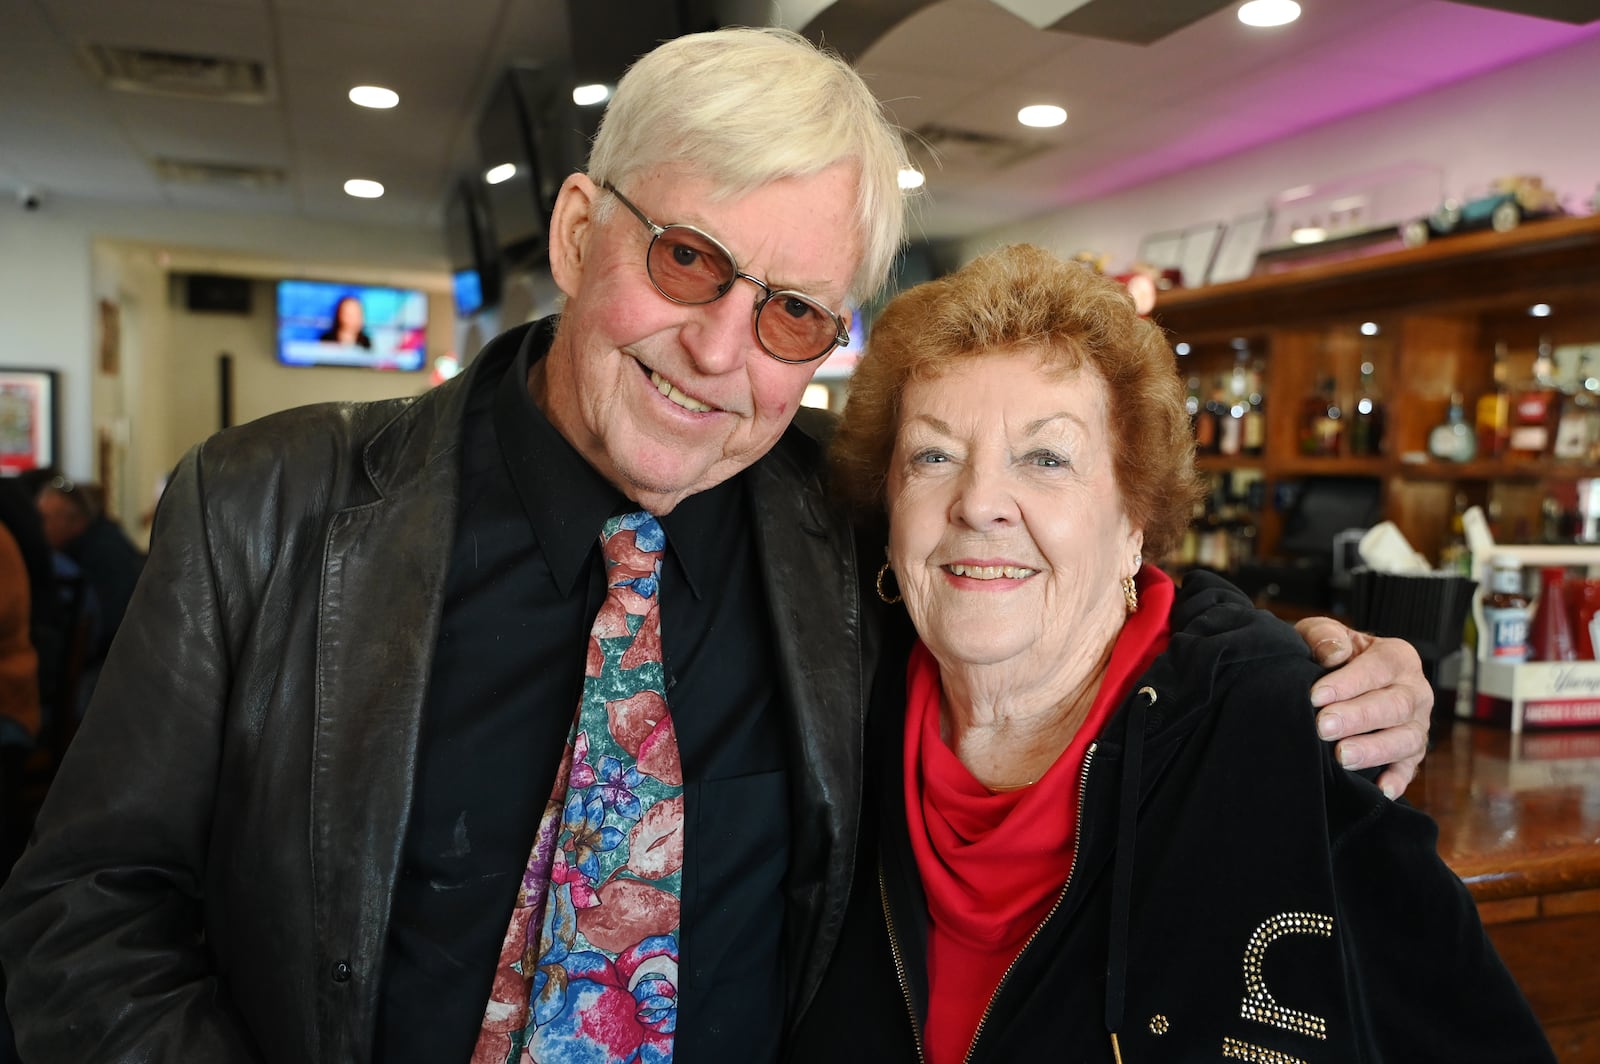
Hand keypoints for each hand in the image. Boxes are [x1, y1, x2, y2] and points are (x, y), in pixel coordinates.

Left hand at [1294, 616, 1432, 799]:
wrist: (1335, 676)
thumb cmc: (1330, 653)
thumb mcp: (1322, 634)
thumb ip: (1325, 636)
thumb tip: (1334, 653)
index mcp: (1397, 657)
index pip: (1378, 668)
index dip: (1348, 683)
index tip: (1316, 696)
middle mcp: (1414, 690)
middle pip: (1395, 705)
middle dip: (1357, 717)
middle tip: (1323, 726)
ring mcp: (1417, 724)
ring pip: (1406, 739)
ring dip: (1375, 749)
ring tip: (1342, 756)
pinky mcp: (1410, 753)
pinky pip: (1410, 768)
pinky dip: (1398, 779)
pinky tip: (1382, 790)